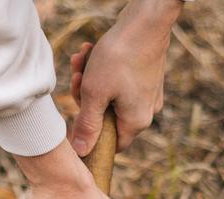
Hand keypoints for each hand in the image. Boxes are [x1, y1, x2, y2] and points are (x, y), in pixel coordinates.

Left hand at [68, 0, 182, 155]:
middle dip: (86, 95)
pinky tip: (91, 52)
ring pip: (110, 95)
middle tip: (75, 75)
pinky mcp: (147, 76)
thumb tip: (82, 151)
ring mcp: (148, 93)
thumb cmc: (119, 57)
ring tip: (81, 57)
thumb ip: (87, 125)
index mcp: (136, 122)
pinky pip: (120, 82)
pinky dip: (104, 70)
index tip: (76, 113)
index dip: (90, 134)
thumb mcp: (95, 93)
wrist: (146, 21)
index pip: (111, 144)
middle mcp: (146, 111)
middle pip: (106, 116)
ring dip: (91, 78)